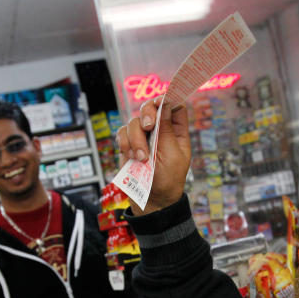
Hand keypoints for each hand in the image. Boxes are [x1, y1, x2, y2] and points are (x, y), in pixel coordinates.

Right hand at [116, 97, 191, 213]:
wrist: (151, 199)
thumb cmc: (168, 179)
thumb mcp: (172, 154)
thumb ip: (167, 129)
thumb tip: (166, 104)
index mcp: (176, 131)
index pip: (174, 105)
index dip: (169, 98)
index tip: (162, 100)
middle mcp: (159, 130)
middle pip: (151, 107)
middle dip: (147, 113)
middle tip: (148, 126)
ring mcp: (143, 136)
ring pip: (134, 121)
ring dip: (136, 138)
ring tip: (141, 158)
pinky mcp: (128, 144)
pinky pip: (122, 133)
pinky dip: (125, 143)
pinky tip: (131, 157)